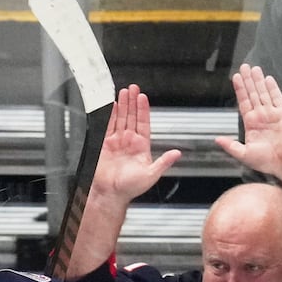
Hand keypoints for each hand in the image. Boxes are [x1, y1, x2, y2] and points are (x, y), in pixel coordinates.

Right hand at [91, 84, 180, 204]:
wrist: (111, 193)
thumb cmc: (130, 188)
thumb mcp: (151, 175)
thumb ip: (163, 162)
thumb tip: (177, 153)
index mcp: (141, 146)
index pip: (144, 123)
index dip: (143, 110)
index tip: (143, 98)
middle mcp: (129, 141)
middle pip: (132, 117)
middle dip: (132, 102)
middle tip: (133, 88)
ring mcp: (116, 142)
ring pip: (120, 118)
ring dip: (122, 105)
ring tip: (123, 92)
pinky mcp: (104, 144)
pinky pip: (107, 126)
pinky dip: (109, 115)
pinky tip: (111, 106)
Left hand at [215, 64, 281, 178]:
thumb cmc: (266, 161)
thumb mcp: (244, 155)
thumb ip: (231, 146)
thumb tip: (216, 139)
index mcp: (250, 123)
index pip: (243, 102)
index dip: (239, 89)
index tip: (236, 78)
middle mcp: (261, 116)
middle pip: (252, 94)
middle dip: (248, 80)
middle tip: (244, 66)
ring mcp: (272, 114)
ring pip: (264, 93)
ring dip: (259, 81)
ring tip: (254, 68)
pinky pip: (278, 98)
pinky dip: (273, 89)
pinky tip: (268, 79)